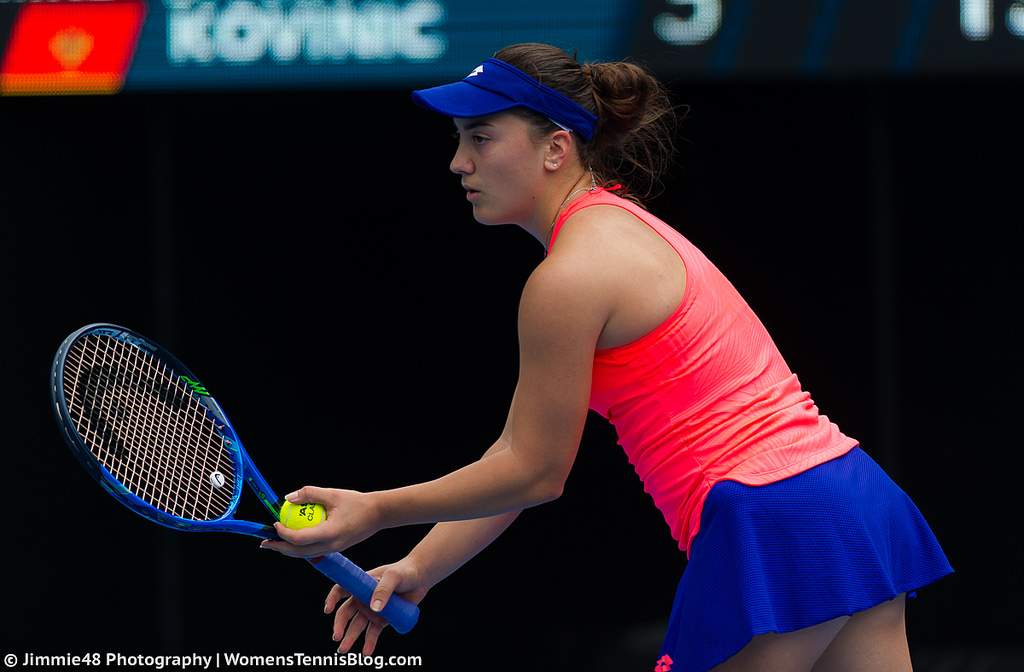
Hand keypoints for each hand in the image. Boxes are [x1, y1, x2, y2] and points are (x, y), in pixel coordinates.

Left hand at [260, 486, 382, 557]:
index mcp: (330, 533)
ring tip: (275, 543)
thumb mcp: (333, 494)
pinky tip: (294, 538)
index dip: (284, 533)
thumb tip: (288, 498)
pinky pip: (314, 551)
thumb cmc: (357, 502)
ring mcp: (334, 549)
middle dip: (280, 549)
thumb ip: (310, 493)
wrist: (379, 514)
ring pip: (305, 554)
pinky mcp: (336, 548)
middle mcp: (331, 546)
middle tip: (265, 543)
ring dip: (289, 550)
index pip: (300, 538)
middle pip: (299, 553)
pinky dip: (301, 547)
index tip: (275, 523)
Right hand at [327, 556, 430, 654]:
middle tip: (337, 637)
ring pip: (357, 626)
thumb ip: (384, 590)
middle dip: (340, 625)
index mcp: (361, 583)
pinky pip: (373, 633)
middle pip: (346, 612)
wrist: (421, 578)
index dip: (332, 598)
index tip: (328, 609)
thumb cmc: (405, 572)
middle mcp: (363, 598)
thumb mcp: (394, 577)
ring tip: (344, 649)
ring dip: (350, 638)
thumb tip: (374, 608)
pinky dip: (369, 643)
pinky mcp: (383, 619)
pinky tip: (366, 652)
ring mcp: (372, 610)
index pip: (341, 589)